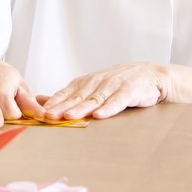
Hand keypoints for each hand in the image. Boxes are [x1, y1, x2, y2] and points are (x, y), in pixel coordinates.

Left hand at [39, 62, 180, 119]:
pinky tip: (100, 115)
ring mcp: (113, 86)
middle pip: (77, 97)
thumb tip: (42, 100)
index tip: (40, 113)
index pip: (66, 93)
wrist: (152, 75)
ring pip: (95, 99)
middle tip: (48, 116)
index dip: (54, 103)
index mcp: (86, 82)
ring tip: (69, 116)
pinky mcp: (130, 91)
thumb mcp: (92, 87)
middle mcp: (97, 82)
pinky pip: (118, 101)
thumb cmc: (120, 83)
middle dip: (62, 107)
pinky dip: (109, 108)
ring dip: (81, 108)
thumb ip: (70, 95)